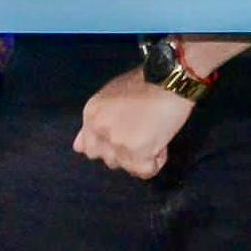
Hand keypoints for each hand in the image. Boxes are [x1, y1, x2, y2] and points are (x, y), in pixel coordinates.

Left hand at [76, 70, 197, 178]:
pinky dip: (156, 162)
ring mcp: (118, 142)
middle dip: (124, 153)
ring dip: (141, 157)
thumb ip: (96, 120)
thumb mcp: (111, 94)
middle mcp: (100, 130)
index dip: (110, 144)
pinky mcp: (139, 152)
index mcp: (91, 114)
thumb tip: (78, 148)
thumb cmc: (147, 80)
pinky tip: (162, 145)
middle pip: (108, 160)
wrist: (172, 78)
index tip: (126, 134)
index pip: (89, 148)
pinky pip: (145, 172)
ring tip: (154, 136)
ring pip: (126, 167)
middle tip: (142, 135)